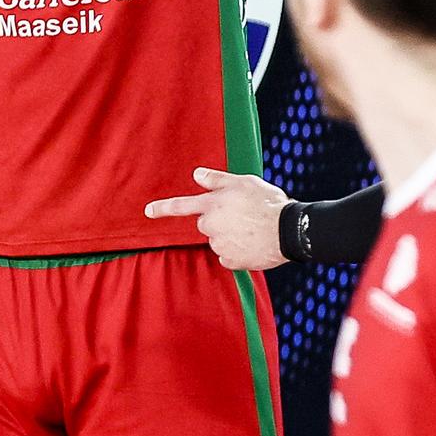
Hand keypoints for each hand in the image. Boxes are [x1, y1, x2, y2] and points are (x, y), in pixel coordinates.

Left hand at [144, 168, 289, 269]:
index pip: (182, 205)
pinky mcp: (231, 261)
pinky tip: (252, 244)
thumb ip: (217, 179)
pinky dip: (237, 252)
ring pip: (218, 240)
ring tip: (253, 229)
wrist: (288, 230)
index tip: (148, 211)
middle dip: (218, 220)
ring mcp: (220, 245)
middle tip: (242, 216)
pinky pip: (228, 256)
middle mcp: (212, 225)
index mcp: (213, 204)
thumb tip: (197, 173)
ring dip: (230, 235)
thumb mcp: (243, 182)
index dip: (163, 208)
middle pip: (205, 224)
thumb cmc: (267, 203)